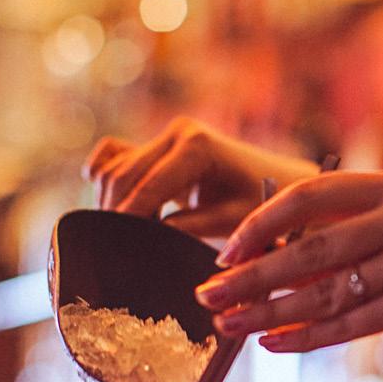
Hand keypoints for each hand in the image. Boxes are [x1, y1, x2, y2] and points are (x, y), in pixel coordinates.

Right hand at [82, 117, 318, 237]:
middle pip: (122, 176)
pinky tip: (118, 210)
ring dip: (110, 202)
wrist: (276, 181)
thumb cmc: (260, 204)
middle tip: (112, 249)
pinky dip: (106, 181)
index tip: (113, 249)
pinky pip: (112, 158)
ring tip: (126, 235)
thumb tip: (146, 239)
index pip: (148, 187)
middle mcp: (178, 132)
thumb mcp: (230, 221)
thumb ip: (188, 229)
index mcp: (197, 147)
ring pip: (113, 169)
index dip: (128, 219)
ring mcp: (165, 135)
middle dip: (114, 213)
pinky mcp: (155, 144)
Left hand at [193, 169, 382, 373]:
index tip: (226, 249)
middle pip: (308, 246)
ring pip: (322, 290)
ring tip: (229, 326)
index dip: (261, 221)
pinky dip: (304, 337)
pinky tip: (272, 344)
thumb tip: (271, 259)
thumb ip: (354, 237)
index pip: (312, 193)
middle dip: (250, 274)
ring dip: (267, 311)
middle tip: (208, 294)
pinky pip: (346, 323)